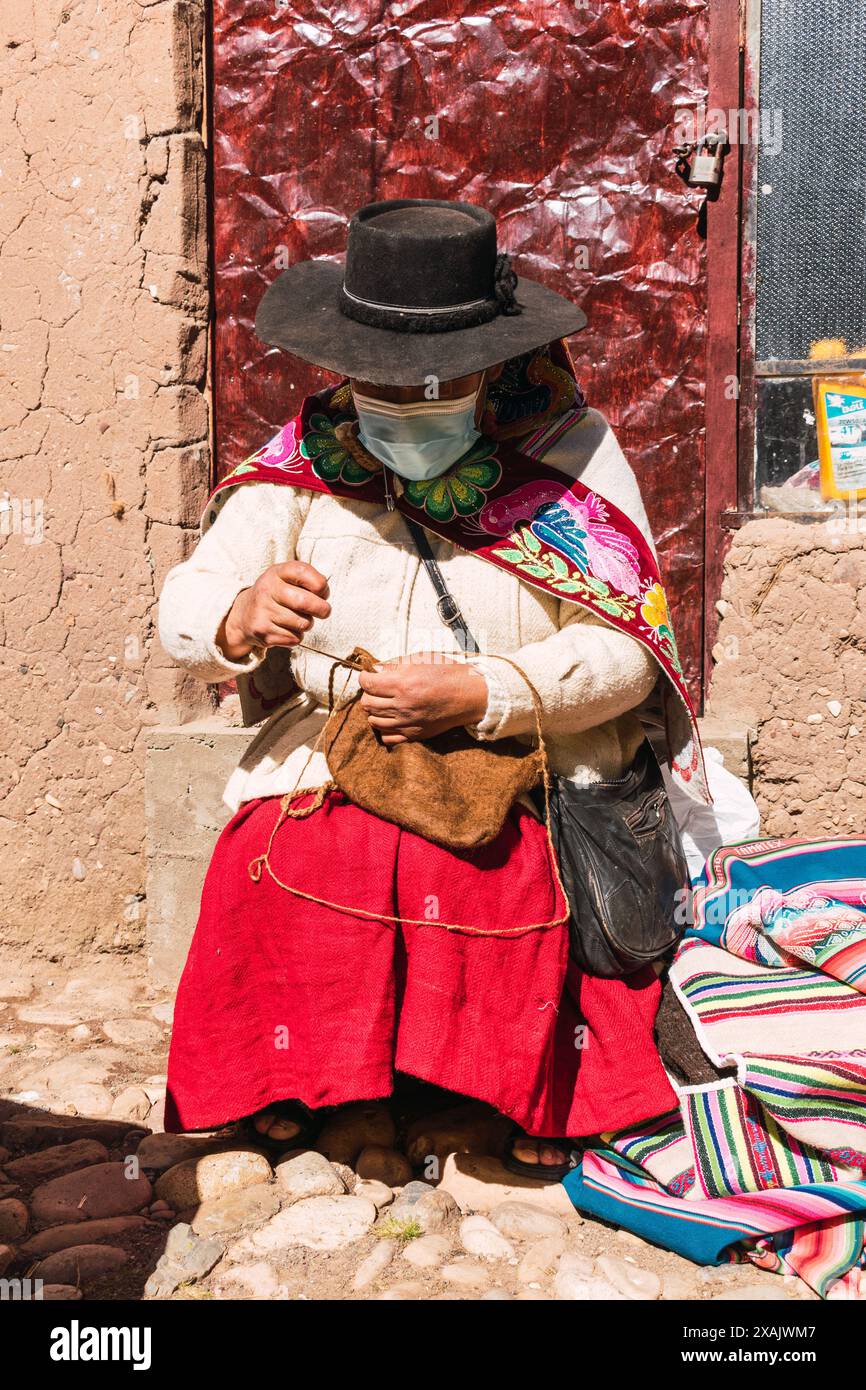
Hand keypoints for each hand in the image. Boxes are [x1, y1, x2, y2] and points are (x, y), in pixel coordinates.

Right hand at [217, 561, 329, 659]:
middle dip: (322, 609)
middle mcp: (266, 590)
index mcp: (275, 573)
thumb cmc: (276, 594)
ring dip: (307, 623)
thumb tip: (324, 593)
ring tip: (297, 619)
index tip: (322, 591)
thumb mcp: (287, 578)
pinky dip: (296, 636)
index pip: (302, 572)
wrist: (243, 615)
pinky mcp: (262, 632)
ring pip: (302, 623)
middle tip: (324, 611)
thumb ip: (308, 579)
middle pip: (304, 602)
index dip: (320, 584)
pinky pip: (294, 638)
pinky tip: (285, 629)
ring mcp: (262, 612)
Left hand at [358, 652, 487, 745]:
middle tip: (376, 689)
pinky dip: (384, 729)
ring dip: (374, 711)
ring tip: (383, 703)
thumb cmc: (448, 674)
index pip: (368, 684)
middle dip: (368, 694)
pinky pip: (387, 738)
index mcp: (403, 684)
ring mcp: (408, 723)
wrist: (469, 696)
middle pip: (367, 703)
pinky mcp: (414, 735)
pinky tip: (391, 719)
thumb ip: (396, 665)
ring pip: (374, 721)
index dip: (364, 677)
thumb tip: (377, 669)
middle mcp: (403, 705)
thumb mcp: (422, 659)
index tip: (368, 675)